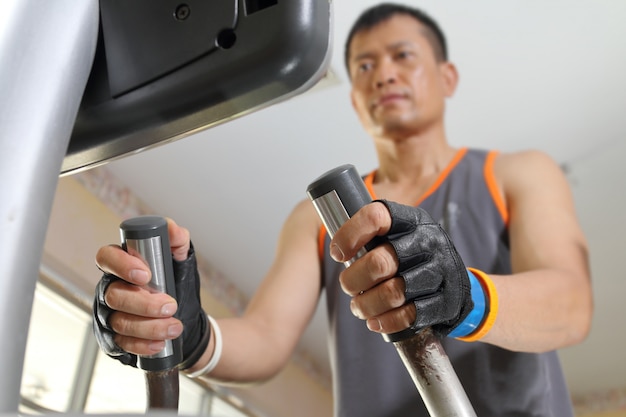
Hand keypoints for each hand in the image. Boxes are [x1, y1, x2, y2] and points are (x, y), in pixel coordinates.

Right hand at [92, 219, 209, 368]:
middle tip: (170, 305)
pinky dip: (142, 344)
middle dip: (144, 302)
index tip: (146, 274)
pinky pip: (122, 343)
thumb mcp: (181, 260)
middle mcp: (110, 289)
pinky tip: (159, 343)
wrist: (187, 316)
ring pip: (120, 321)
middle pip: (114, 295)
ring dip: (149, 326)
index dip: (121, 264)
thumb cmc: (177, 283)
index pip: (107, 257)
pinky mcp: (116, 338)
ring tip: (174, 326)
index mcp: (122, 265)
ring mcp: (110, 315)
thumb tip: (173, 229)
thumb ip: (177, 241)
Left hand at [330, 200, 472, 339]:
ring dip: (367, 304)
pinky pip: (409, 315)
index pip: (375, 217)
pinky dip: (386, 321)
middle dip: (353, 280)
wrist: (457, 285)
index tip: (337, 253)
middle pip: (380, 262)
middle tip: (348, 287)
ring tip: (358, 307)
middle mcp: (428, 241)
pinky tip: (376, 321)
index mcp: (411, 219)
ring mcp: (441, 271)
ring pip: (392, 292)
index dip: (349, 235)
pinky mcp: (446, 300)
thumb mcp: (397, 236)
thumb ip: (370, 238)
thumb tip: (337, 251)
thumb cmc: (412, 258)